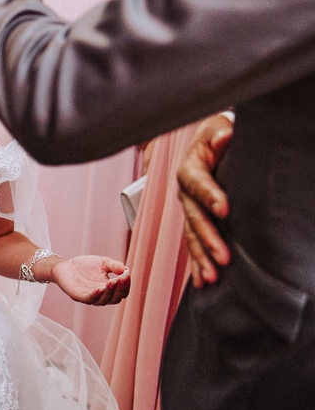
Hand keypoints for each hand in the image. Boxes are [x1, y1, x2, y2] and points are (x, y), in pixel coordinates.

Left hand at [51, 255, 130, 304]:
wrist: (64, 265)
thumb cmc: (84, 265)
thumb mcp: (103, 262)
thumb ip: (114, 266)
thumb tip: (126, 270)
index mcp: (109, 289)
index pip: (122, 292)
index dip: (126, 285)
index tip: (126, 274)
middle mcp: (101, 295)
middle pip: (115, 298)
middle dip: (120, 289)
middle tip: (122, 278)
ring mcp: (90, 297)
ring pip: (104, 300)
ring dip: (110, 291)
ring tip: (113, 281)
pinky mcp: (79, 296)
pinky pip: (90, 298)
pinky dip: (96, 295)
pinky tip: (100, 288)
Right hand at [177, 113, 232, 286]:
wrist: (208, 144)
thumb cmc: (216, 134)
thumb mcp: (218, 127)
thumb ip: (220, 133)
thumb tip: (224, 136)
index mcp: (189, 169)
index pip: (197, 183)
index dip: (210, 195)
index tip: (225, 209)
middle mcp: (185, 193)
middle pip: (194, 218)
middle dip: (207, 239)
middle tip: (223, 258)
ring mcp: (189, 209)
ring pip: (191, 236)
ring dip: (201, 257)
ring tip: (212, 278)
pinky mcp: (196, 221)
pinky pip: (194, 243)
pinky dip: (197, 263)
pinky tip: (203, 282)